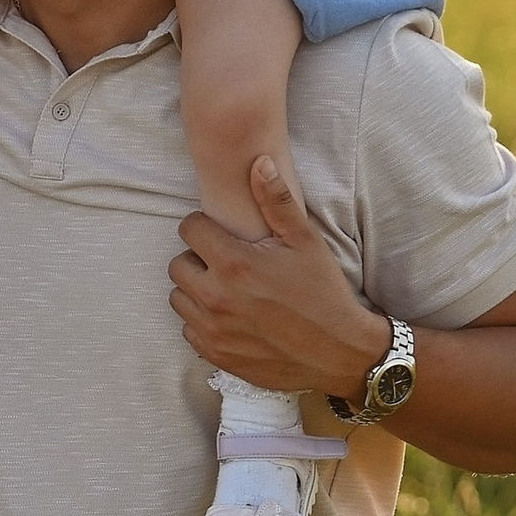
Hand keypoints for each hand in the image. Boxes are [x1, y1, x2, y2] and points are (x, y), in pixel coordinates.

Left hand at [169, 155, 384, 397]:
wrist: (337, 352)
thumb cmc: (323, 293)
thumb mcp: (305, 242)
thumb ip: (276, 201)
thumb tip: (259, 162)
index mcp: (234, 264)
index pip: (189, 229)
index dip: (204, 227)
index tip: (222, 234)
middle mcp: (215, 297)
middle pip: (177, 264)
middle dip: (197, 257)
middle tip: (225, 261)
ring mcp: (212, 329)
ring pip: (178, 298)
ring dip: (196, 289)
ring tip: (226, 287)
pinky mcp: (215, 354)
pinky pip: (188, 329)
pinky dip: (202, 320)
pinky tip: (229, 315)